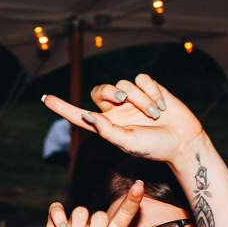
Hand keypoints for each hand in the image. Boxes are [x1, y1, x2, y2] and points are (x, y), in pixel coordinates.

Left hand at [43, 74, 206, 168]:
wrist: (183, 141)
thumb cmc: (154, 147)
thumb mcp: (127, 143)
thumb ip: (107, 130)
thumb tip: (88, 116)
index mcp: (107, 124)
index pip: (80, 114)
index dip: (62, 107)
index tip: (45, 99)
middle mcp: (117, 110)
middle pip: (100, 90)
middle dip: (110, 91)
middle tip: (123, 100)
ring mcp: (132, 98)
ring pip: (124, 84)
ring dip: (139, 99)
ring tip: (154, 115)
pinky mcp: (149, 88)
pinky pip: (142, 79)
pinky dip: (151, 92)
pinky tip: (161, 105)